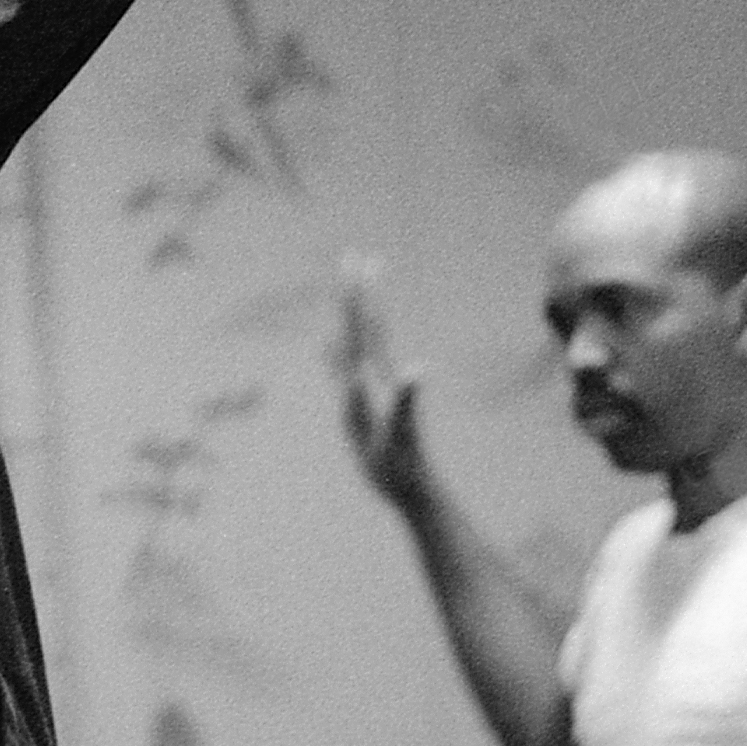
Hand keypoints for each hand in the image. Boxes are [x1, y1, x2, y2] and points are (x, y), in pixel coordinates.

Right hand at [330, 252, 432, 515]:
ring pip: (359, 343)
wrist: (413, 490)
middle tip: (355, 255)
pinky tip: (330, 345)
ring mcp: (372, 390)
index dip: (360, 294)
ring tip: (349, 289)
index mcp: (378, 377)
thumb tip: (417, 369)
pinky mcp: (365, 406)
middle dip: (359, 291)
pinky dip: (336, 350)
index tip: (358, 260)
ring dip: (354, 313)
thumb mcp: (404, 433)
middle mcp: (377, 377)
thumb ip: (407, 401)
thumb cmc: (406, 466)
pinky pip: (346, 369)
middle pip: (366, 325)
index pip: (367, 326)